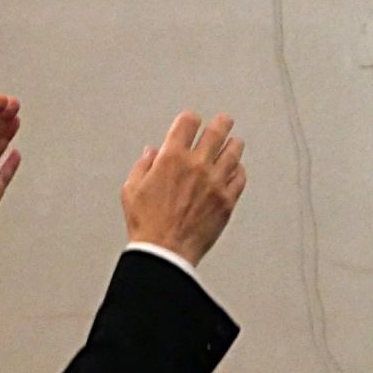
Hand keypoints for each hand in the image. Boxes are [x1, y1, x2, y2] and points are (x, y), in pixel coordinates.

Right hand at [121, 110, 245, 266]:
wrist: (165, 253)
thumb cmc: (147, 226)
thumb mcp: (132, 190)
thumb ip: (143, 166)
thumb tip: (152, 153)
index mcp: (172, 158)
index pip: (189, 121)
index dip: (190, 119)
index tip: (192, 122)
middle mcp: (197, 165)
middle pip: (217, 130)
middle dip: (222, 123)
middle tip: (224, 121)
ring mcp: (215, 182)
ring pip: (234, 151)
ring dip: (234, 144)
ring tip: (234, 142)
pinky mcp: (227, 201)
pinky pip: (240, 177)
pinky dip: (239, 171)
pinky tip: (235, 171)